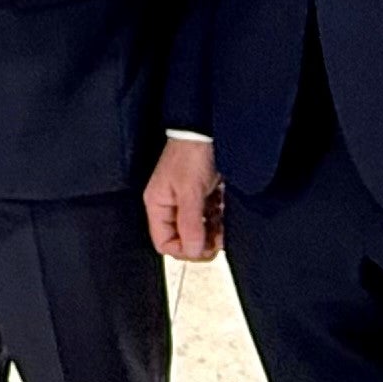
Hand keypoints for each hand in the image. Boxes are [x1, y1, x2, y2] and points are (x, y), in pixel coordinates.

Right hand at [144, 136, 221, 260]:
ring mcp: (186, 200)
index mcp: (158, 206)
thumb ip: (190, 224)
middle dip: (202, 241)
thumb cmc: (191, 153)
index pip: (165, 243)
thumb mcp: (190, 192)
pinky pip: (210, 216)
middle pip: (183, 238)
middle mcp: (170, 206)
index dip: (184, 250)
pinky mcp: (201, 195)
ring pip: (199, 229)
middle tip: (218, 240)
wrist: (206, 130)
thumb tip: (192, 251)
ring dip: (213, 230)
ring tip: (224, 224)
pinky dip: (219, 218)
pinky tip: (224, 210)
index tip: (203, 249)